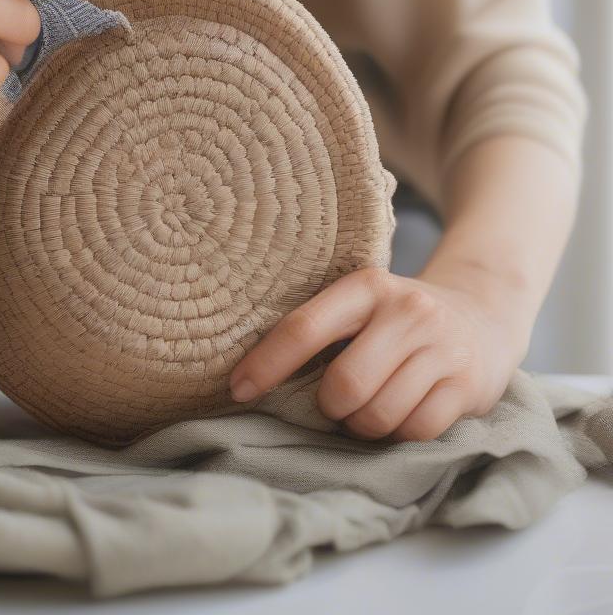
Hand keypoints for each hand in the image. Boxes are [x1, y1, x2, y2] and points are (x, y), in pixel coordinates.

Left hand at [228, 264, 531, 441]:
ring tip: (370, 408)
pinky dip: (400, 435)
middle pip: (344, 385)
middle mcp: (406, 311)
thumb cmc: (397, 320)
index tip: (239, 390)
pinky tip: (402, 414)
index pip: (304, 327)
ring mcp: (441, 347)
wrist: (482, 314)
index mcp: (365, 286)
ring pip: (379, 415)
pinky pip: (416, 431)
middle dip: (331, 408)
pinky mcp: (468, 384)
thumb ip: (319, 330)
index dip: (267, 364)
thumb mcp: (360, 306)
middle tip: (336, 404)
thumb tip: (252, 379)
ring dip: (364, 426)